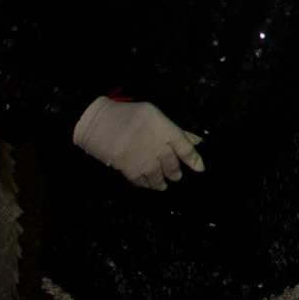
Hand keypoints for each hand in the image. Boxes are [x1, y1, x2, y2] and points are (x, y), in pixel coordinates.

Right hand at [73, 96, 204, 190]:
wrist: (98, 122)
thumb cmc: (127, 114)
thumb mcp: (154, 115)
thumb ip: (175, 129)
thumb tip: (195, 141)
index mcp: (166, 131)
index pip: (186, 150)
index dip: (195, 160)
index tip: (200, 169)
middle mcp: (158, 148)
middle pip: (173, 166)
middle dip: (175, 173)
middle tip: (177, 176)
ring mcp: (144, 160)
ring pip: (159, 177)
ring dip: (162, 182)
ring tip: (163, 185)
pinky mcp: (130, 170)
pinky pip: (142, 182)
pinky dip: (146, 184)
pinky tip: (147, 184)